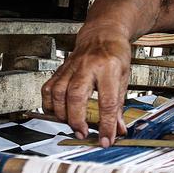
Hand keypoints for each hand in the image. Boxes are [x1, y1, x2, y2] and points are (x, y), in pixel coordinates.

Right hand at [41, 27, 130, 146]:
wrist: (102, 33)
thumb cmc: (115, 54)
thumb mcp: (124, 77)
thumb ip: (119, 105)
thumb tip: (118, 130)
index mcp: (109, 68)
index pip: (107, 101)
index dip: (106, 124)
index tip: (107, 139)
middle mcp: (87, 66)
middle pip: (76, 96)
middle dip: (77, 119)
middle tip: (82, 133)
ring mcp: (71, 67)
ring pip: (59, 92)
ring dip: (62, 113)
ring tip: (70, 124)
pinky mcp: (61, 69)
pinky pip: (49, 88)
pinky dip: (49, 103)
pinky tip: (56, 112)